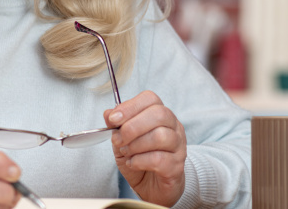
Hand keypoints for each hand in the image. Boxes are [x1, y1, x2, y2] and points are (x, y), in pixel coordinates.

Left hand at [104, 90, 186, 206]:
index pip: (150, 99)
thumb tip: (108, 113)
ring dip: (136, 145)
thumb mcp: (123, 140)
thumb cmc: (140, 159)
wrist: (153, 187)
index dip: (130, 106)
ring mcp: (178, 146)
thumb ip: (116, 126)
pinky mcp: (176, 166)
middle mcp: (173, 127)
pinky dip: (140, 161)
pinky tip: (133, 163)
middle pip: (159, 114)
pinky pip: (159, 159)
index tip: (113, 119)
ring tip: (126, 152)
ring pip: (160, 136)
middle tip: (118, 140)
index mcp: (160, 115)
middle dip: (132, 127)